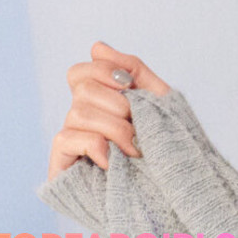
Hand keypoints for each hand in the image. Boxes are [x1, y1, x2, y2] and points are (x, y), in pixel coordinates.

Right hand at [47, 42, 170, 180]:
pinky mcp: (62, 167)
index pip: (81, 71)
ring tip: (136, 149)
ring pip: (77, 113)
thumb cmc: (168, 145)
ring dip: (115, 128)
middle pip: (83, 89)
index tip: (130, 85)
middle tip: (139, 126)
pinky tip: (116, 161)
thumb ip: (132, 69)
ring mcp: (71, 143)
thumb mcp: (159, 101)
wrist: (174, 190)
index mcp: (101, 101)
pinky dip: (98, 146)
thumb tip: (97, 46)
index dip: (105, 71)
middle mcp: (81, 118)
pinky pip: (66, 139)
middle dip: (120, 104)